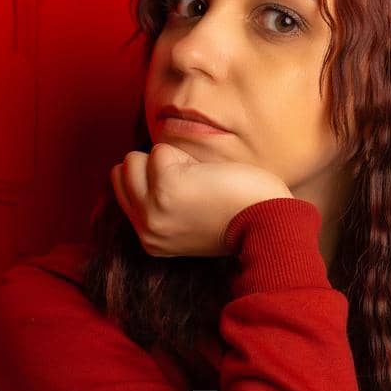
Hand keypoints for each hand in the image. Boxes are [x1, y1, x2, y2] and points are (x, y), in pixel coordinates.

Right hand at [110, 141, 293, 257]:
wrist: (267, 225)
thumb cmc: (239, 216)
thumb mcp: (188, 222)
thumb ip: (162, 206)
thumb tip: (143, 167)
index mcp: (150, 240)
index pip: (123, 191)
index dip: (152, 178)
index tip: (186, 192)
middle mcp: (145, 229)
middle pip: (122, 172)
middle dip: (154, 166)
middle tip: (194, 185)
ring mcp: (152, 209)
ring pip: (134, 159)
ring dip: (169, 160)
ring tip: (201, 183)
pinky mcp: (165, 186)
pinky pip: (161, 150)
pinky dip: (186, 156)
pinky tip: (208, 179)